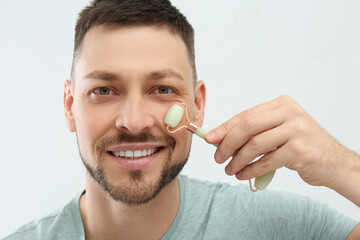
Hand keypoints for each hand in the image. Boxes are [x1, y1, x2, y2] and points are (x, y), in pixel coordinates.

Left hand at [205, 95, 358, 191]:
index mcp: (281, 104)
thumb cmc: (301, 145)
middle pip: (247, 127)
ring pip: (254, 145)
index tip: (209, 139)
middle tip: (218, 157)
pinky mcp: (299, 150)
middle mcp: (289, 113)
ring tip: (230, 170)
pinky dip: (251, 170)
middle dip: (228, 144)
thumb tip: (220, 139)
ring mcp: (296, 130)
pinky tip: (243, 175)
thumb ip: (255, 131)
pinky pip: (266, 161)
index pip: (245, 115)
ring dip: (237, 160)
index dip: (224, 128)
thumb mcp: (279, 131)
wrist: (333, 162)